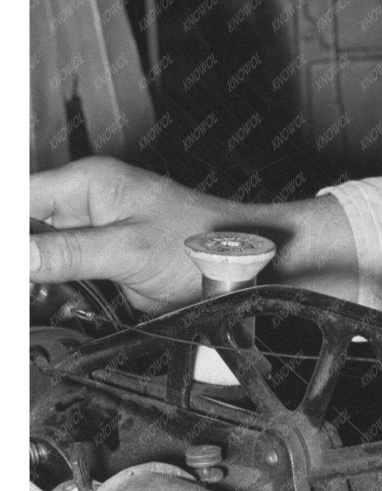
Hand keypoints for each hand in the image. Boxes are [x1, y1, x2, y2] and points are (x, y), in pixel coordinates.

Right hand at [30, 160, 234, 312]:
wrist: (249, 268)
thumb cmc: (205, 242)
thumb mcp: (128, 249)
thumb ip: (68, 253)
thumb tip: (17, 256)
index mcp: (87, 183)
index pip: (19, 200)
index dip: (8, 235)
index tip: (13, 267)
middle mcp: (87, 205)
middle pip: (28, 229)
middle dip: (25, 263)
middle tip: (30, 288)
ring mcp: (98, 237)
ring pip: (44, 258)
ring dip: (39, 281)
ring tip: (40, 298)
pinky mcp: (109, 266)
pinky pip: (68, 278)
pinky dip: (58, 295)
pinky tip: (53, 307)